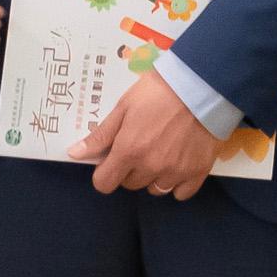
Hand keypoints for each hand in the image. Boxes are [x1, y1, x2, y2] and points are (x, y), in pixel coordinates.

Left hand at [72, 68, 220, 197]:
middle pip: (130, 184)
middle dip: (129, 169)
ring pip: (155, 190)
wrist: (201, 84)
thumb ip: (101, 135)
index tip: (111, 160)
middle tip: (139, 146)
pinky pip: (181, 192)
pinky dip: (177, 183)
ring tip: (160, 153)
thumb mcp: (124, 107)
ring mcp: (176, 172)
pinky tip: (178, 163)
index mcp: (128, 151)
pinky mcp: (198, 171)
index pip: (104, 183)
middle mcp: (151, 167)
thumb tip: (75, 154)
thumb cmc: (158, 91)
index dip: (104, 172)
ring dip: (152, 177)